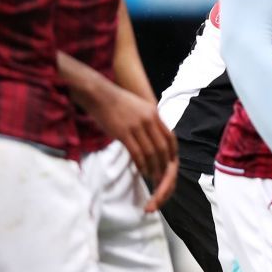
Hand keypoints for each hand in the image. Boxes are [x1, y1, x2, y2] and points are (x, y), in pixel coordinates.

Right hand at [82, 82, 177, 210]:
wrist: (98, 93)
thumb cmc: (115, 101)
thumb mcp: (138, 107)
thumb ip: (148, 120)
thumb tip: (153, 135)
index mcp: (154, 113)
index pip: (170, 136)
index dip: (172, 152)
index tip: (171, 162)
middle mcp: (148, 119)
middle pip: (162, 147)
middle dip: (164, 164)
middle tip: (163, 175)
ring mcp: (136, 126)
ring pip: (151, 152)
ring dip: (153, 167)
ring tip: (153, 177)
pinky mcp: (123, 133)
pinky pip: (136, 153)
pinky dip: (141, 165)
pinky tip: (141, 171)